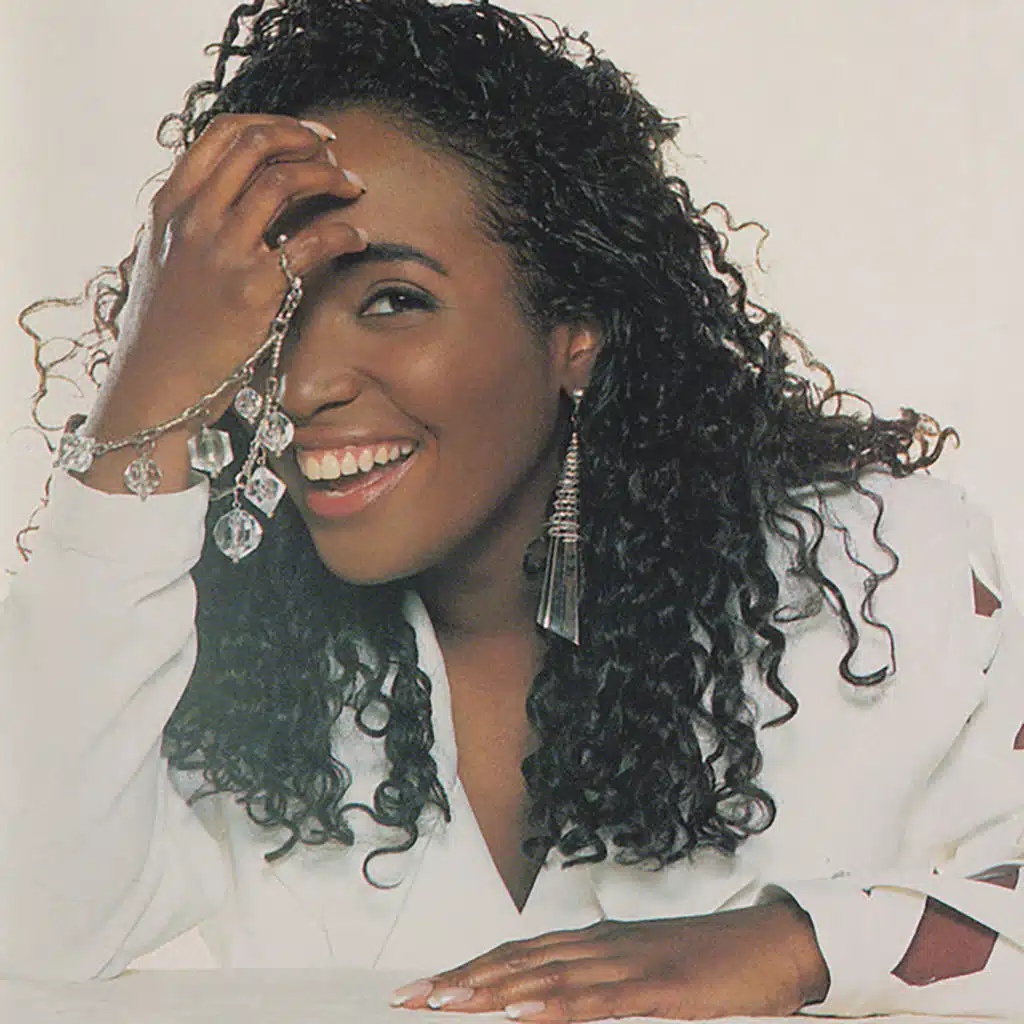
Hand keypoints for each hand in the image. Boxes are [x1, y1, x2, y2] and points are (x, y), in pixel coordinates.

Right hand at [84, 113, 367, 492]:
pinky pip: (313, 241)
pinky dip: (344, 232)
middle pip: (256, 146)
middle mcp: (193, 219)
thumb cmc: (167, 330)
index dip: (273, 125)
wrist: (158, 384)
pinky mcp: (253, 288)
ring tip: (352, 187)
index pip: (222, 134)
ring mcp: (222, 251)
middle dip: (306, 141)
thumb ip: (191, 222)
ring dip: (329, 177)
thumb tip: (234, 197)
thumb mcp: (163, 260)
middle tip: (335, 155)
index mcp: (170, 206)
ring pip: (285, 181)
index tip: (307, 136)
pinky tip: (357, 238)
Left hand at [392, 901, 829, 1020]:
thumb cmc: (707, 963)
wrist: (767, 944)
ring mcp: (626, 966)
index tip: (425, 987)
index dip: (469, 970)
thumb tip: (547, 1004)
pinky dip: (554, 1005)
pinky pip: (597, 1001)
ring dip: (491, 991)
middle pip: (518, 962)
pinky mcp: (657, 990)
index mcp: (594, 945)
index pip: (517, 956)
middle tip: (411, 996)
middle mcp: (599, 948)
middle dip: (461, 980)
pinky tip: (521, 1011)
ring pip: (545, 977)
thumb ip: (598, 988)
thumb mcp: (643, 974)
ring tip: (445, 1002)